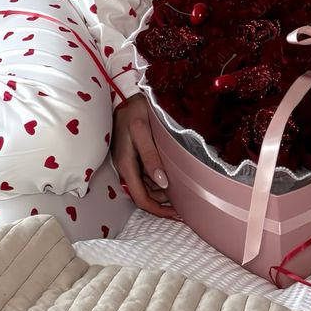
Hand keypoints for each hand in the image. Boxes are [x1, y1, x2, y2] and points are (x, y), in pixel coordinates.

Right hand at [111, 93, 179, 218]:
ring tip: (183, 192)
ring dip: (162, 193)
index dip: (158, 210)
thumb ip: (151, 157)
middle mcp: (126, 168)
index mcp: (126, 166)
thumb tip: (162, 183)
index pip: (141, 199)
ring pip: (147, 187)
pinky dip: (159, 180)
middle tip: (185, 204)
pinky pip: (146, 175)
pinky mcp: (134, 157)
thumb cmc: (134, 111)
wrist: (125, 95)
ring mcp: (129, 163)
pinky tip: (172, 177)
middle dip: (163, 203)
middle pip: (144, 195)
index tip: (177, 214)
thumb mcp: (142, 132)